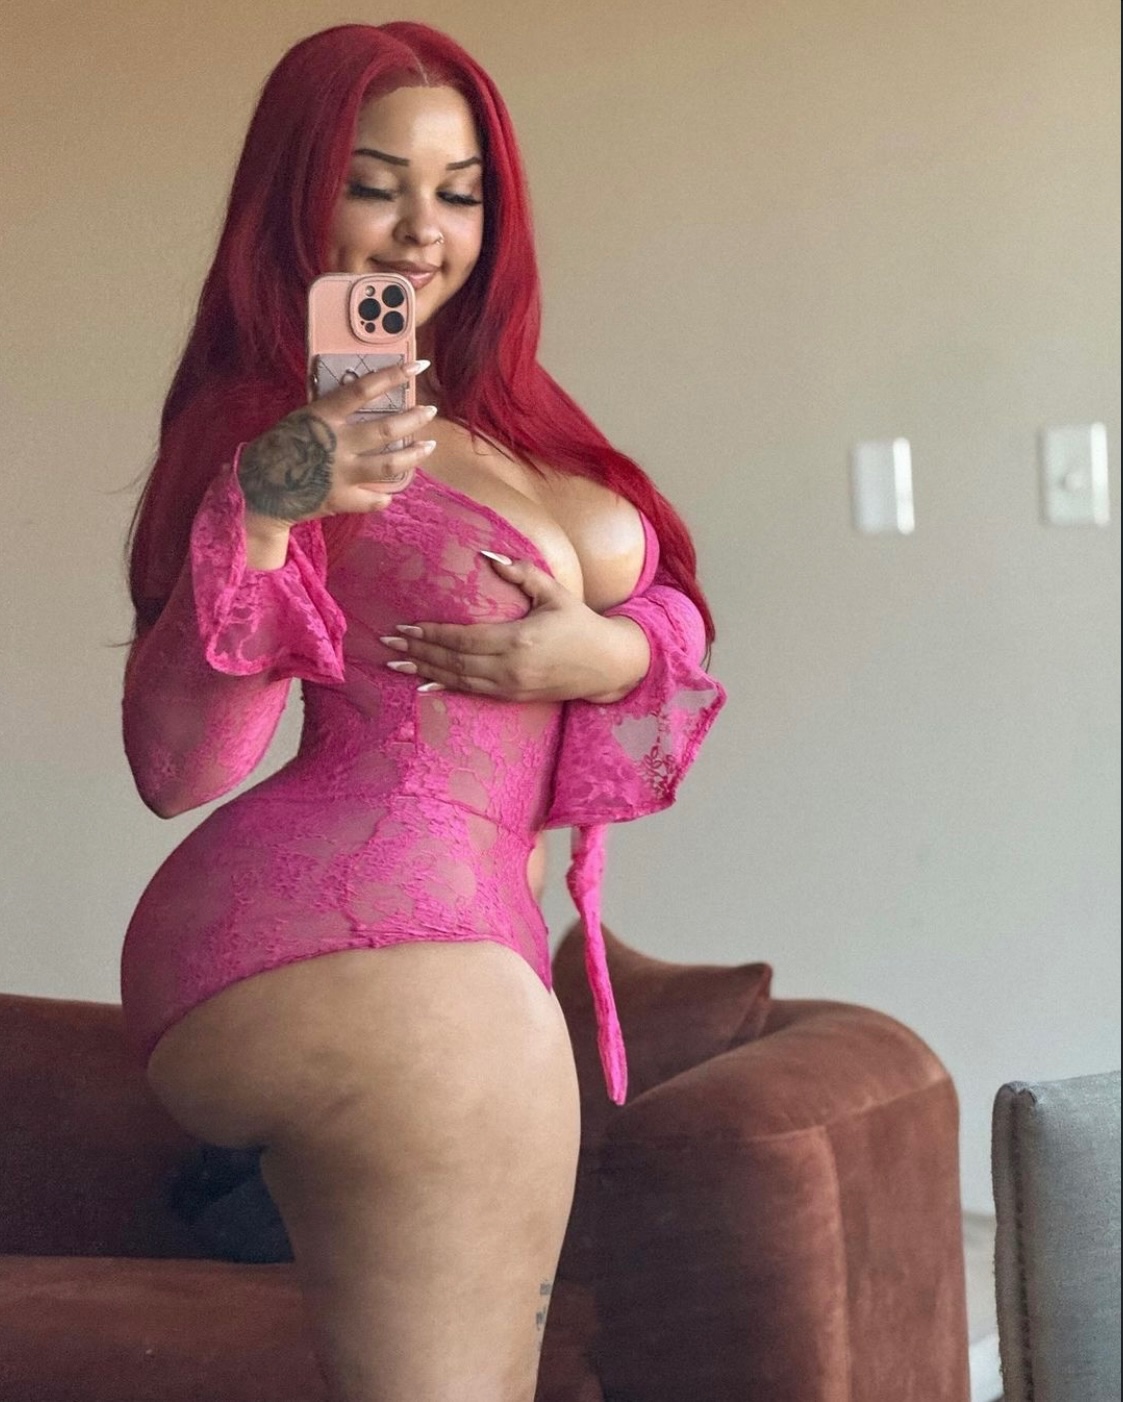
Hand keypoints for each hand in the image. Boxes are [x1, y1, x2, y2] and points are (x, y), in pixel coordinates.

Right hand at [237, 360, 437, 524]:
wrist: (258, 490)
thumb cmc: (279, 448)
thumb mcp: (300, 420)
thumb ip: (330, 413)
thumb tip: (361, 397)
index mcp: (323, 416)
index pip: (363, 389)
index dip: (392, 375)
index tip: (416, 366)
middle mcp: (336, 443)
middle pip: (386, 428)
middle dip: (414, 418)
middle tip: (429, 411)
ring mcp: (341, 473)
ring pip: (390, 464)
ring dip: (414, 454)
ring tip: (428, 446)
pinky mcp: (341, 500)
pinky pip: (374, 499)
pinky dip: (384, 497)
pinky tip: (389, 493)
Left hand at [380, 553, 650, 702]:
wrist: (607, 665)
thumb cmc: (580, 623)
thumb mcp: (554, 592)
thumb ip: (520, 572)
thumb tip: (486, 554)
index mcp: (518, 639)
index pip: (463, 638)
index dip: (431, 634)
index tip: (405, 627)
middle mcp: (510, 667)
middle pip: (453, 660)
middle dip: (418, 652)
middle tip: (388, 645)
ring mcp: (511, 686)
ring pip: (458, 679)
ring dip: (425, 671)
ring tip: (396, 664)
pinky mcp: (513, 697)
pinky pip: (472, 693)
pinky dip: (445, 688)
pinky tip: (424, 686)